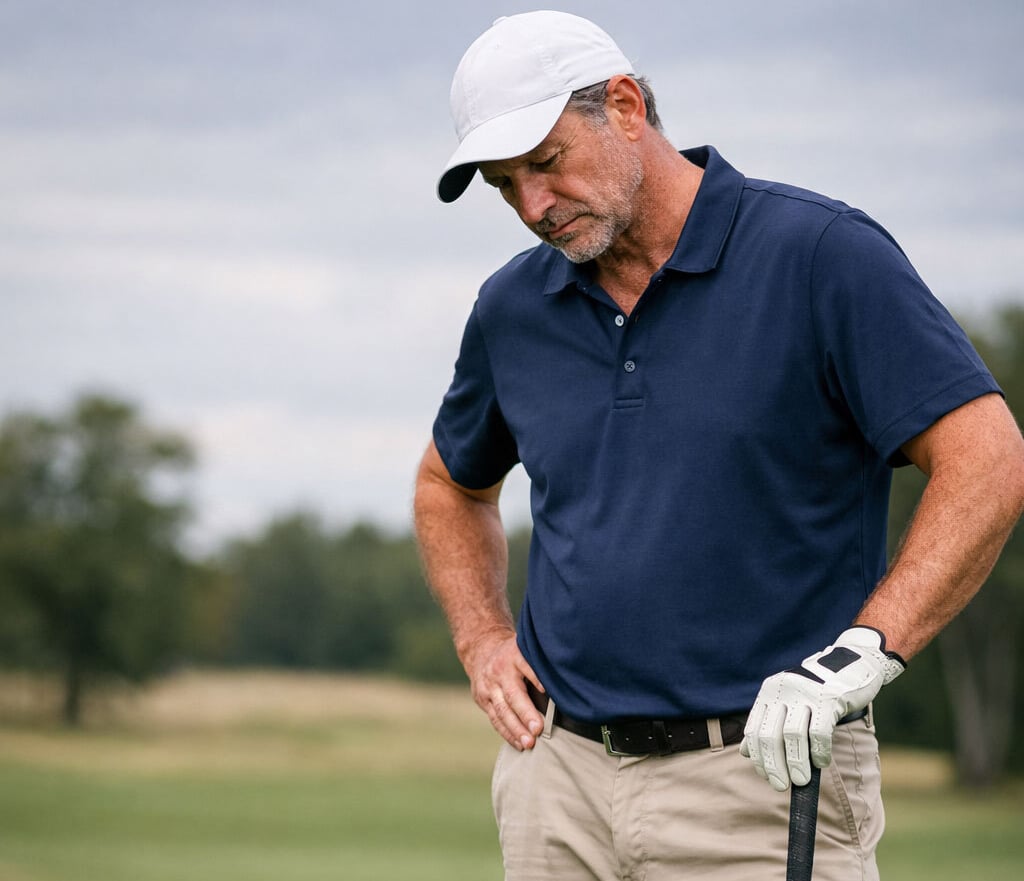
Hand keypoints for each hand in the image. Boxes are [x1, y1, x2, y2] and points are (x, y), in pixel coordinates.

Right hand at [464, 629, 545, 750]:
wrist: (480, 652)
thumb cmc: (514, 655)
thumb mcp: (525, 650)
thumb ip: (538, 665)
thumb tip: (561, 687)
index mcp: (514, 656)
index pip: (525, 666)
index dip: (536, 678)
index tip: (546, 691)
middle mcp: (499, 672)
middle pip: (512, 694)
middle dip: (525, 714)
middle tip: (537, 730)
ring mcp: (489, 687)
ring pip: (501, 710)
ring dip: (515, 729)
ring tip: (529, 743)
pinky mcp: (483, 700)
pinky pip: (495, 719)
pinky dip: (507, 733)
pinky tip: (519, 744)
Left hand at [741, 626, 905, 790]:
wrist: (855, 662)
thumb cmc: (819, 691)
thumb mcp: (789, 701)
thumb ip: (768, 723)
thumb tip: (745, 752)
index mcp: (770, 692)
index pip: (754, 729)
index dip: (758, 756)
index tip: (766, 776)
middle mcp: (783, 690)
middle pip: (769, 735)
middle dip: (773, 765)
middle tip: (780, 785)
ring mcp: (805, 693)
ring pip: (792, 736)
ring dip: (795, 763)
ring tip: (801, 781)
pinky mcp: (829, 698)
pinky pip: (819, 732)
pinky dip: (819, 752)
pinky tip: (821, 762)